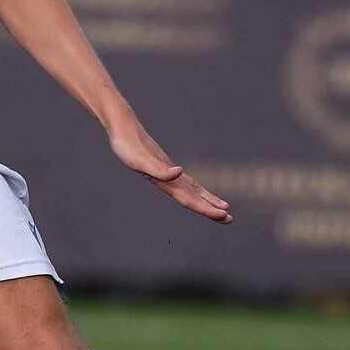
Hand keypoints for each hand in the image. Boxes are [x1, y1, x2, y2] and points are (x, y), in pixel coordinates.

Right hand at [106, 116, 231, 223]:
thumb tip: (179, 172)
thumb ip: (158, 169)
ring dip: (206, 201)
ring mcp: (168, 174)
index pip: (189, 199)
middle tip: (229, 219)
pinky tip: (201, 193)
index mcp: (164, 182)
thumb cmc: (127, 144)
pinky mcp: (167, 166)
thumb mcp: (141, 158)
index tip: (222, 215)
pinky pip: (186, 181)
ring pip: (191, 191)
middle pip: (193, 199)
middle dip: (210, 209)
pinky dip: (196, 189)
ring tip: (223, 209)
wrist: (120, 130)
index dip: (205, 208)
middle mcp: (168, 180)